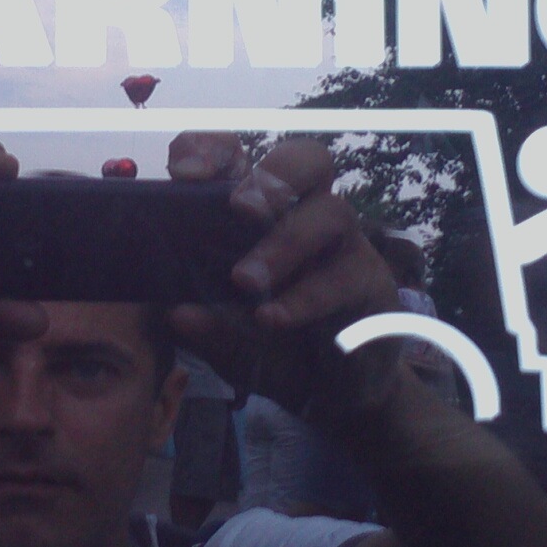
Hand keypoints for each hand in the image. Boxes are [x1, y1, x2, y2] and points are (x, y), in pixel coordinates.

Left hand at [164, 132, 401, 424]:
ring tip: (244, 281)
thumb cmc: (274, 349)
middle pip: (305, 160)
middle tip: (238, 207)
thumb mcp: (228, 344)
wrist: (333, 394)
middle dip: (274, 172)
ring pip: (331, 210)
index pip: (238, 159)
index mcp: (258, 217)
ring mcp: (342, 245)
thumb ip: (205, 329)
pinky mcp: (369, 280)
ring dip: (285, 243)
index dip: (213, 152)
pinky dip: (305, 296)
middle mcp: (304, 217)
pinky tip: (273, 319)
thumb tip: (178, 314)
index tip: (185, 175)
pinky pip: (345, 274)